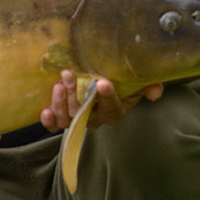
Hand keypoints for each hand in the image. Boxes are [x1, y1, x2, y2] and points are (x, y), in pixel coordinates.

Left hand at [39, 70, 162, 131]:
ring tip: (58, 84)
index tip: (103, 82)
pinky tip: (44, 110)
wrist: (101, 82)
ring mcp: (77, 119)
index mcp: (114, 111)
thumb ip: (149, 86)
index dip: (107, 97)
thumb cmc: (121, 82)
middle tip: (69, 74)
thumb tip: (155, 92)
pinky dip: (48, 120)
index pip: (111, 108)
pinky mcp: (62, 117)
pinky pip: (54, 125)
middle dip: (75, 95)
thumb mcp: (137, 83)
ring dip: (61, 104)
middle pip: (84, 114)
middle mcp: (95, 119)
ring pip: (67, 120)